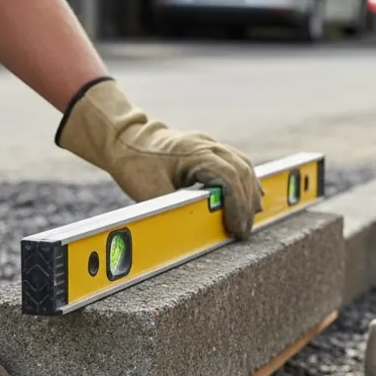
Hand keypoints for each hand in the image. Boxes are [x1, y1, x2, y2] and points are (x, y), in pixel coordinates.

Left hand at [56, 78, 263, 237]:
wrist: (125, 140)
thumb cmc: (136, 164)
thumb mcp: (148, 192)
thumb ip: (172, 210)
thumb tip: (188, 235)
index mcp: (194, 153)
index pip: (229, 178)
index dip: (237, 205)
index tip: (237, 228)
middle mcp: (207, 145)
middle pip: (242, 172)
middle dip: (246, 204)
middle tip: (244, 231)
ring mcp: (211, 144)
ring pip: (244, 166)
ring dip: (250, 192)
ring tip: (249, 218)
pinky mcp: (211, 149)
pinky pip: (237, 163)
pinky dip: (246, 182)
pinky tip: (250, 199)